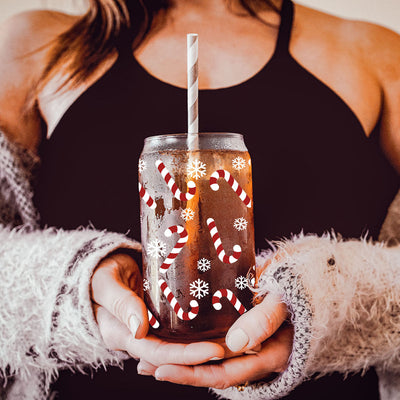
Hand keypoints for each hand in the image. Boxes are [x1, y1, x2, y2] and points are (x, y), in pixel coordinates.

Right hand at [91, 253, 223, 364]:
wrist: (100, 269)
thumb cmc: (98, 274)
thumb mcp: (105, 284)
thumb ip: (120, 303)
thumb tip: (140, 329)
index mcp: (121, 334)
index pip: (158, 352)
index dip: (186, 355)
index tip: (214, 350)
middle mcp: (137, 337)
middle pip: (172, 353)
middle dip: (202, 354)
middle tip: (234, 347)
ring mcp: (148, 328)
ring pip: (177, 343)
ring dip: (202, 345)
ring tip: (233, 340)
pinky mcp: (156, 317)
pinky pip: (176, 328)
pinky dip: (196, 330)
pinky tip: (218, 324)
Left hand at [140, 293, 291, 388]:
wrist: (310, 282)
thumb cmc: (300, 290)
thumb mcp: (284, 303)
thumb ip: (264, 320)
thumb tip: (233, 344)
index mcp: (268, 356)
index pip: (224, 374)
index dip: (192, 375)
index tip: (162, 370)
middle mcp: (254, 356)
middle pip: (211, 370)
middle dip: (178, 370)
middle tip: (144, 365)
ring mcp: (247, 345)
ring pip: (210, 358)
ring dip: (181, 358)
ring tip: (148, 355)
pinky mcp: (241, 331)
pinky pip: (214, 341)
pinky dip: (192, 341)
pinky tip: (173, 335)